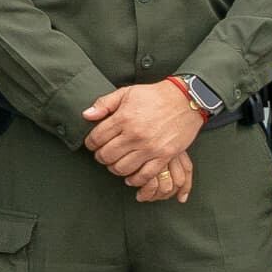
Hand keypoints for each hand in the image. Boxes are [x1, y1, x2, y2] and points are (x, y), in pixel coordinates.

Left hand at [81, 77, 205, 196]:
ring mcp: (150, 147)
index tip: (93, 144)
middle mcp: (135, 134)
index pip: (96, 138)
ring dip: (114, 168)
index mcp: (124, 118)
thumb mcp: (126, 93)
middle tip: (103, 154)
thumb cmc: (155, 95)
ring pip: (122, 168)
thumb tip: (86, 115)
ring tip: (116, 163)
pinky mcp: (163, 156)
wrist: (185, 100)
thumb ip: (104, 103)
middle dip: (101, 157)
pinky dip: (134, 179)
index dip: (91, 143)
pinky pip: (144, 175)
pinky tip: (130, 176)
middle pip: (107, 155)